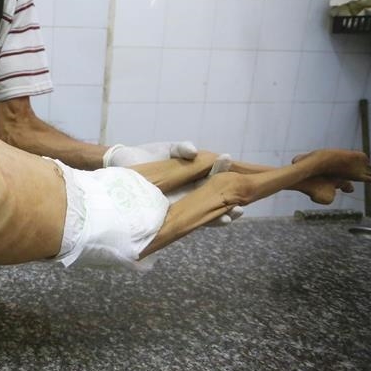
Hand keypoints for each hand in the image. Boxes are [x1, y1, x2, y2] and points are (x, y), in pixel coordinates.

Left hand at [105, 143, 243, 225]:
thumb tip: (194, 150)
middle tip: (241, 206)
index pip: (221, 179)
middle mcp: (193, 191)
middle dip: (232, 204)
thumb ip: (182, 149)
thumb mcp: (168, 149)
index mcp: (197, 175)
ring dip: (222, 216)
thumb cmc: (147, 156)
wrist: (121, 166)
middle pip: (218, 200)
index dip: (235, 180)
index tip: (249, 177)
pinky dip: (202, 221)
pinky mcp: (169, 215)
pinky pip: (188, 221)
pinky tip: (215, 220)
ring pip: (207, 213)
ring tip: (232, 216)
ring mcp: (183, 204)